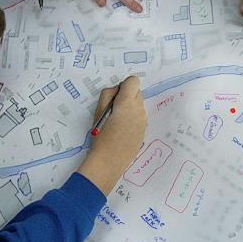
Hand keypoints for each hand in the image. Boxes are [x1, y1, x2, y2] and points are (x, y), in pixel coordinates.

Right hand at [77, 75, 145, 192]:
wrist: (109, 161)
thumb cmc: (100, 135)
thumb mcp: (98, 111)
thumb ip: (108, 94)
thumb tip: (117, 89)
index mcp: (127, 103)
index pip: (133, 81)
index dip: (124, 85)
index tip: (116, 96)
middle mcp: (139, 110)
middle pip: (137, 92)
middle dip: (127, 96)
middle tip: (114, 109)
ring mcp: (143, 121)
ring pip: (139, 105)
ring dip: (130, 107)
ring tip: (117, 122)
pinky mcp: (144, 130)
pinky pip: (140, 117)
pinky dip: (132, 118)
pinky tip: (122, 130)